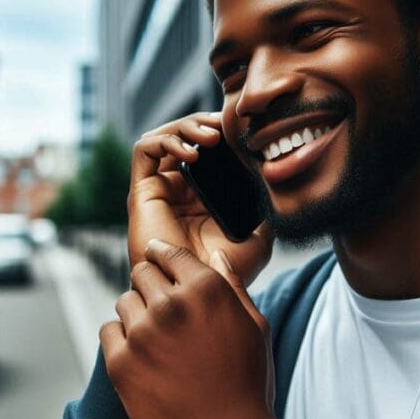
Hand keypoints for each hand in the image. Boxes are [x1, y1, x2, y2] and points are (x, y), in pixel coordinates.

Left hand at [101, 240, 284, 418]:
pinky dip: (121, 339)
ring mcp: (142, 333)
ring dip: (137, 313)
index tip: (159, 259)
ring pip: (124, 302)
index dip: (163, 255)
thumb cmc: (246, 384)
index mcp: (206, 290)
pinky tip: (141, 356)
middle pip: (142, 273)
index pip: (169, 252)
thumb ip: (232, 286)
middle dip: (151, 285)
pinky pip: (108, 331)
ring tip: (157, 339)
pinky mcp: (121, 362)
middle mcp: (171, 305)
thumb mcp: (254, 328)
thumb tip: (217, 255)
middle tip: (163, 309)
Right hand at [128, 113, 271, 285]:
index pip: (207, 149)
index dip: (221, 132)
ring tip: (212, 136)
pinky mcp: (141, 192)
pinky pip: (144, 151)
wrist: (194, 294)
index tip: (243, 129)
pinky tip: (191, 154)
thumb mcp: (257, 240)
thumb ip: (266, 216)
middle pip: (184, 137)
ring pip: (163, 137)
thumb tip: (278, 192)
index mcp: (202, 195)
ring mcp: (159, 189)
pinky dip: (165, 141)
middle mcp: (178, 189)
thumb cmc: (222, 274)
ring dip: (186, 127)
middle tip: (226, 126)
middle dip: (204, 124)